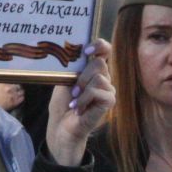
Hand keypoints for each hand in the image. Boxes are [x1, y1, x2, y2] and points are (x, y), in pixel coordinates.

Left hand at [47, 38, 113, 165]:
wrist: (61, 126)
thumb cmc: (62, 103)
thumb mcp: (64, 80)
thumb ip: (73, 66)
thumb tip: (76, 50)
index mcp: (93, 69)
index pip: (105, 50)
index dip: (99, 45)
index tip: (85, 51)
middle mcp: (103, 78)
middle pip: (100, 63)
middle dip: (83, 75)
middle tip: (73, 89)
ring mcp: (108, 90)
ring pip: (99, 77)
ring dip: (82, 89)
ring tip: (75, 100)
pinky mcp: (109, 101)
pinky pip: (98, 91)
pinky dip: (84, 99)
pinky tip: (78, 108)